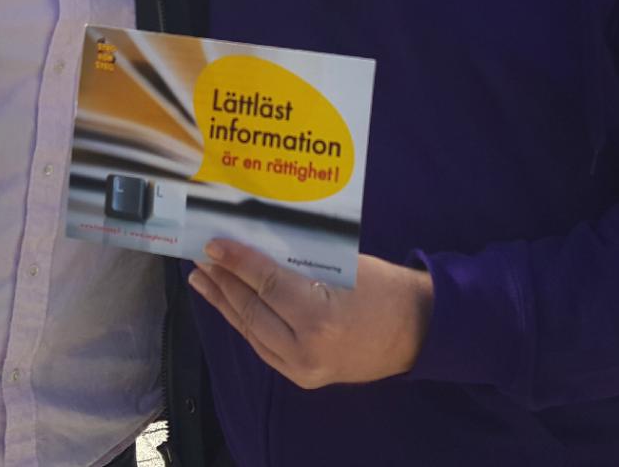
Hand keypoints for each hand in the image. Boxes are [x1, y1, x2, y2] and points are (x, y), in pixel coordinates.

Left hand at [189, 239, 432, 388]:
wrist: (418, 332)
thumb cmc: (385, 289)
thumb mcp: (343, 266)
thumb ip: (299, 262)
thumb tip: (257, 246)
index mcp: (320, 317)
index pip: (266, 284)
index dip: (237, 262)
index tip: (214, 243)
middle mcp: (305, 349)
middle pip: (252, 310)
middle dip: (223, 281)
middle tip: (201, 256)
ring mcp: (302, 368)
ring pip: (251, 331)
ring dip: (224, 303)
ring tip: (202, 279)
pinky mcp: (302, 376)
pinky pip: (262, 346)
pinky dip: (243, 322)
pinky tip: (228, 304)